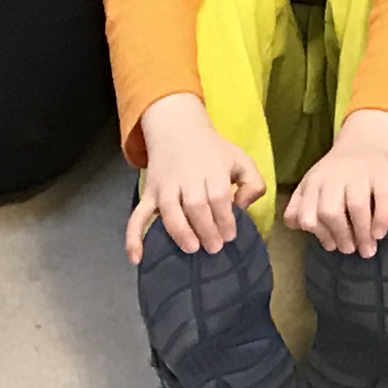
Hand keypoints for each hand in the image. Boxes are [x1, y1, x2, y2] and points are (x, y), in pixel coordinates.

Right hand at [125, 93, 265, 261]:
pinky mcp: (149, 194)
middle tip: (214, 248)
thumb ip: (253, 184)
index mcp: (213, 170)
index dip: (225, 219)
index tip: (230, 236)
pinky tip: (136, 258)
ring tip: (192, 248)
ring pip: (170, 212)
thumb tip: (242, 208)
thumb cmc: (213, 152)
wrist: (177, 129)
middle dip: (206, 230)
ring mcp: (165, 187)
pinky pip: (137, 216)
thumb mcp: (241, 160)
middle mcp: (187, 179)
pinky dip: (134, 237)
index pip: (219, 197)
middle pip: (195, 206)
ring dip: (181, 233)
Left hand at [282, 107, 387, 256]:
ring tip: (366, 249)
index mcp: (313, 183)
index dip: (318, 234)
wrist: (365, 143)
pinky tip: (379, 234)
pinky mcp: (382, 174)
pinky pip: (382, 200)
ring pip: (357, 206)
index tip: (331, 245)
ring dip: (361, 233)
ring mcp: (359, 175)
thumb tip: (299, 228)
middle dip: (340, 235)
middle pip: (330, 211)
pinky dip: (381, 220)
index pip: (306, 214)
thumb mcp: (312, 185)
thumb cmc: (335, 174)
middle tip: (349, 249)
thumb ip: (299, 206)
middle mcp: (333, 178)